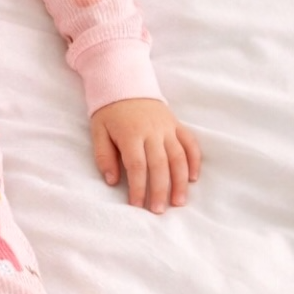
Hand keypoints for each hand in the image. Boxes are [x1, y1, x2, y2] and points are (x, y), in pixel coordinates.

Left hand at [90, 99, 200, 213]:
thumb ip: (103, 156)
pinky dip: (194, 160)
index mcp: (131, 134)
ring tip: (179, 202)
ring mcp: (167, 128)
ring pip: (179, 157)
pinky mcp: (177, 124)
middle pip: (160, 165)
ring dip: (180, 181)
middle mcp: (152, 132)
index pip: (137, 166)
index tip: (137, 205)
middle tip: (159, 210)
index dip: (138, 187)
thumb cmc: (109, 111)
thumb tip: (112, 181)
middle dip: (159, 190)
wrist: (125, 83)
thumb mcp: (98, 131)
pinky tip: (193, 178)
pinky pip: (190, 143)